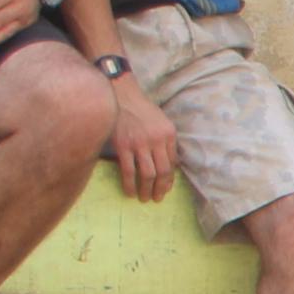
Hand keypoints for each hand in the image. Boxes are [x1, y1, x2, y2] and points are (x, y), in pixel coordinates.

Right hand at [105, 79, 178, 202]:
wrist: (121, 95)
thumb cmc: (141, 109)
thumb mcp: (161, 122)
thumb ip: (165, 140)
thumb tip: (168, 163)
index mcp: (169, 134)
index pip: (172, 163)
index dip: (170, 179)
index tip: (166, 188)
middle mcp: (157, 140)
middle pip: (163, 171)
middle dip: (161, 188)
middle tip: (157, 199)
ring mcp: (139, 143)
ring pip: (147, 174)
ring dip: (147, 190)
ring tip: (145, 198)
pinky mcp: (123, 145)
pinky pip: (128, 171)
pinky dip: (130, 184)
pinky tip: (129, 192)